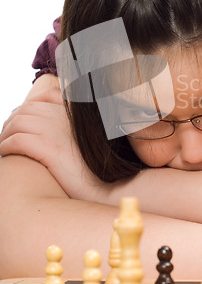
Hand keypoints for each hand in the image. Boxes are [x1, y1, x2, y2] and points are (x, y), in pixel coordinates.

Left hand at [0, 83, 104, 200]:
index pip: (47, 96)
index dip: (30, 106)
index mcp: (78, 111)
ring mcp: (58, 130)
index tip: (23, 119)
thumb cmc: (98, 168)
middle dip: (13, 120)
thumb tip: (53, 128)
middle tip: (6, 136)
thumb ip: (74, 127)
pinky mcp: (50, 148)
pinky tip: (5, 154)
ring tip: (3, 146)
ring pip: (18, 122)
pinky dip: (6, 146)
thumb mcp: (90, 140)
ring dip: (5, 134)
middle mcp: (68, 115)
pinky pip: (18, 140)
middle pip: (28, 109)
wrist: (108, 187)